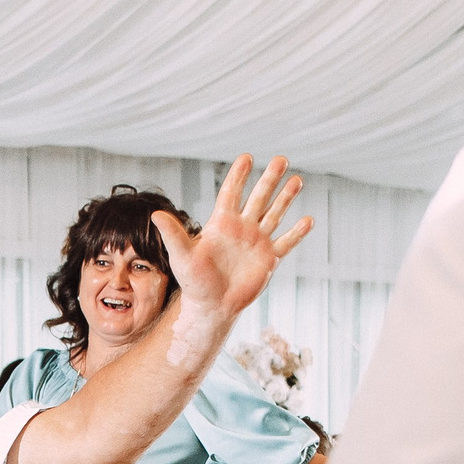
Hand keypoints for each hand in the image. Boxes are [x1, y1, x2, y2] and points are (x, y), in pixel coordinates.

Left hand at [155, 154, 311, 363]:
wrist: (212, 306)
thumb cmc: (194, 282)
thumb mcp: (181, 256)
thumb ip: (173, 234)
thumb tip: (156, 214)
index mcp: (222, 223)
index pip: (231, 193)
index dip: (238, 176)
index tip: (247, 157)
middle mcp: (242, 228)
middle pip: (259, 198)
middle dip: (270, 179)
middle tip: (281, 160)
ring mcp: (257, 242)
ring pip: (275, 214)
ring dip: (286, 198)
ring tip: (298, 179)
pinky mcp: (269, 259)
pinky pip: (286, 243)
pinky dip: (297, 233)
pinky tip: (308, 220)